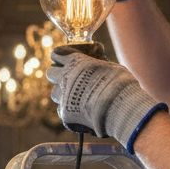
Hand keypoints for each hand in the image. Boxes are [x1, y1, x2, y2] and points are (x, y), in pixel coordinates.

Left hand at [47, 47, 165, 152]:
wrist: (117, 107)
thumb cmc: (118, 83)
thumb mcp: (110, 66)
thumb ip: (99, 64)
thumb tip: (99, 61)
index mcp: (75, 61)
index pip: (57, 54)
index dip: (61, 56)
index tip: (65, 57)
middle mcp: (65, 77)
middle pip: (51, 72)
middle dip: (58, 74)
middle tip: (68, 78)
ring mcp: (63, 97)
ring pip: (55, 93)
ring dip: (63, 93)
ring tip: (75, 96)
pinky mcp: (65, 114)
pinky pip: (62, 110)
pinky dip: (69, 110)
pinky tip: (79, 111)